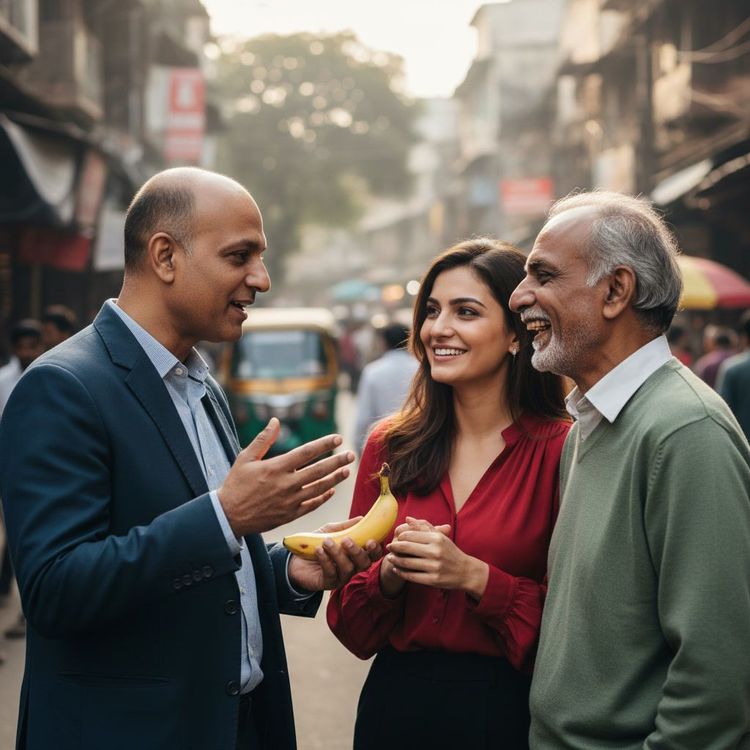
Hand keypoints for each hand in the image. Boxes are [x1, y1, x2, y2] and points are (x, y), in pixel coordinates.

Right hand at [217, 418, 354, 535]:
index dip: (324, 444)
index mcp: (276, 468)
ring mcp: (289, 501)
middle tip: (351, 454)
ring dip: (335, 478)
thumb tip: (275, 420)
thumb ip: (263, 439)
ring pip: (319, 488)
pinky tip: (331, 490)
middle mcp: (286, 484)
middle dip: (337, 461)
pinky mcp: (290, 515)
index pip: (307, 452)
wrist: (228, 516)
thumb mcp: (245, 458)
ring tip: (346, 470)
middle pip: (318, 470)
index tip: (338, 438)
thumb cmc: (236, 484)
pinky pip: (312, 504)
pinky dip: (323, 497)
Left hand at [287, 518, 382, 590]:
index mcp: (356, 554)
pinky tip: (319, 551)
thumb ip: (346, 526)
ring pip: (348, 568)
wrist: (295, 559)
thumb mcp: (331, 531)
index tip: (371, 540)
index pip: (373, 555)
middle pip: (364, 563)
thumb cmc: (316, 544)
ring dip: (338, 553)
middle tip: (346, 540)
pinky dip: (326, 560)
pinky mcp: (328, 583)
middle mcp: (352, 567)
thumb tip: (362, 518)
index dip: (376, 549)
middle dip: (357, 551)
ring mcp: (341, 577)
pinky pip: (331, 573)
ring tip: (326, 542)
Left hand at [386, 517, 487, 599]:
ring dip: (395, 560)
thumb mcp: (440, 536)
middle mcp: (435, 552)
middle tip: (388, 547)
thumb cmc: (450, 551)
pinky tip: (397, 569)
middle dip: (394, 547)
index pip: (411, 535)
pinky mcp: (433, 580)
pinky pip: (412, 576)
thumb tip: (407, 519)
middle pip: (407, 547)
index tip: (395, 538)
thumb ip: (424, 526)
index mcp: (437, 538)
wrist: (466, 571)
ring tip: (390, 558)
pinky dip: (401, 572)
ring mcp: (434, 567)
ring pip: (407, 562)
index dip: (399, 536)